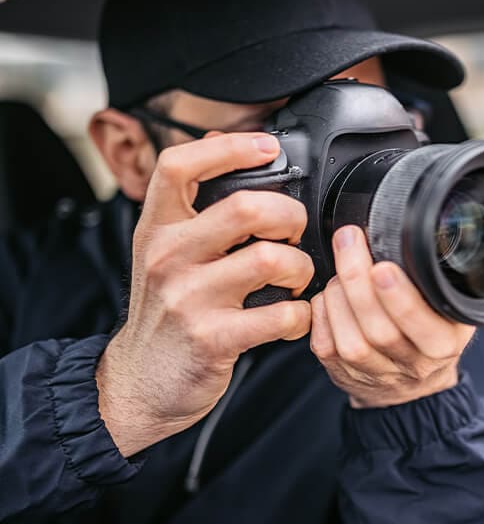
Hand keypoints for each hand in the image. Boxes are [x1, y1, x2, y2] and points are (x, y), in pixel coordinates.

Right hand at [97, 132, 312, 456]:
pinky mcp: (214, 339)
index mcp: (157, 228)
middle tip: (295, 232)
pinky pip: (282, 315)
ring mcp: (189, 298)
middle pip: (246, 208)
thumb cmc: (164, 311)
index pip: (179, 165)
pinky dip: (302, 315)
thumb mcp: (162, 251)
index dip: (230, 147)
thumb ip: (190, 204)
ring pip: (272, 259)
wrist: (141, 381)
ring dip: (301, 268)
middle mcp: (168, 257)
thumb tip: (221, 142)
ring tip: (296, 278)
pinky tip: (293, 316)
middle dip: (290, 215)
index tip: (266, 146)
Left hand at [310, 225, 474, 407]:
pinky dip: (322, 311)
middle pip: (379, 330)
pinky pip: (325, 345)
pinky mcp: (344, 373)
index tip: (383, 268)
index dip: (400, 299)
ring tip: (341, 268)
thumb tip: (411, 234)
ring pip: (350, 340)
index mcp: (443, 343)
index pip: (424, 326)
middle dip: (358, 281)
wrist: (411, 382)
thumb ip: (436, 280)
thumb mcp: (449, 306)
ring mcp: (376, 373)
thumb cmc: (429, 330)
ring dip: (338, 296)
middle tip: (349, 241)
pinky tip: (329, 293)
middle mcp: (412, 364)